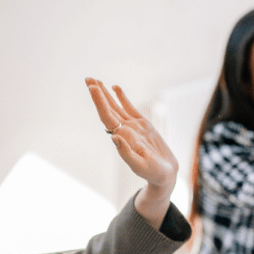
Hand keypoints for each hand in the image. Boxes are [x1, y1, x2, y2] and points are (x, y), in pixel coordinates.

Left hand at [86, 77, 176, 227]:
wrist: (165, 175)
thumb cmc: (153, 173)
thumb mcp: (140, 166)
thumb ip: (126, 153)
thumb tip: (114, 137)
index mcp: (123, 138)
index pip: (107, 116)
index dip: (99, 102)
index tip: (92, 87)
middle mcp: (125, 130)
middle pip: (108, 108)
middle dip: (98, 94)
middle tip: (87, 78)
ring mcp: (134, 127)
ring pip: (116, 106)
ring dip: (105, 94)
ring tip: (95, 80)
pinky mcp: (143, 125)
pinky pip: (130, 108)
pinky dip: (122, 97)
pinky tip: (115, 88)